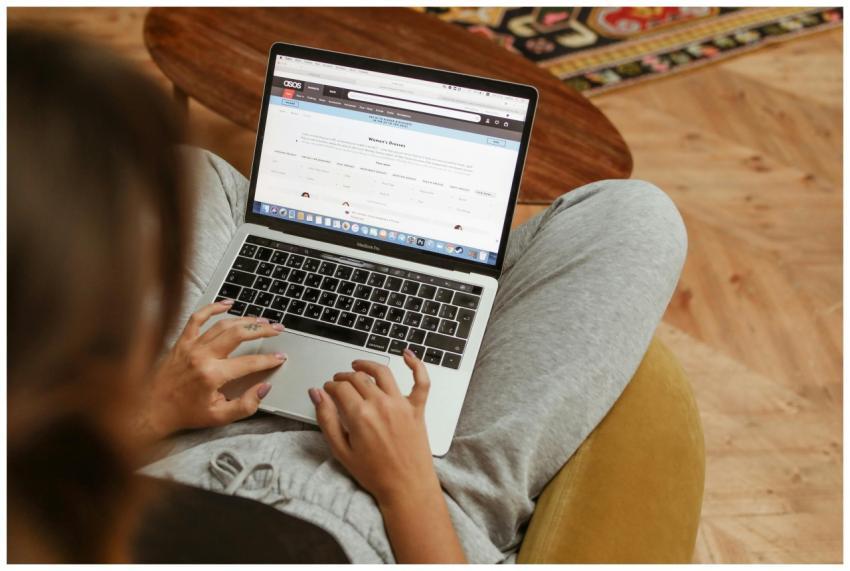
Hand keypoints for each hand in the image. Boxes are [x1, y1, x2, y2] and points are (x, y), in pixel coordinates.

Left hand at [143, 300, 286, 438]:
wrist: (150, 409)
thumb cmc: (183, 414)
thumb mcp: (219, 417)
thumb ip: (246, 405)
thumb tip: (263, 389)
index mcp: (212, 375)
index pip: (249, 362)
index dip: (269, 360)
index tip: (280, 358)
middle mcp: (202, 356)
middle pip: (239, 334)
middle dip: (262, 330)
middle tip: (277, 328)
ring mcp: (190, 346)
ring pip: (223, 324)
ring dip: (245, 319)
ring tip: (261, 319)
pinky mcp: (181, 341)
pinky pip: (197, 318)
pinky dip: (213, 308)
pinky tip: (227, 303)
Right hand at [310, 349, 437, 505]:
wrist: (407, 487)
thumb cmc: (375, 474)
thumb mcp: (341, 450)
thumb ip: (326, 419)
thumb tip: (316, 394)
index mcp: (360, 415)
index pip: (340, 388)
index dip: (330, 386)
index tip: (327, 389)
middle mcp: (381, 404)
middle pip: (358, 378)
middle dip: (344, 377)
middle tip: (338, 382)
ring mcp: (401, 404)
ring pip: (383, 372)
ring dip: (367, 365)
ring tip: (357, 365)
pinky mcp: (418, 409)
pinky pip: (421, 381)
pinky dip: (416, 365)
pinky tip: (407, 354)